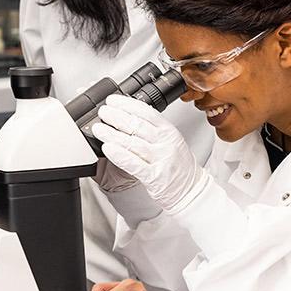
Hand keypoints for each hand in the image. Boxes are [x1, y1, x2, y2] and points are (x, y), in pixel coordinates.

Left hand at [92, 94, 204, 213]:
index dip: (127, 105)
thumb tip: (130, 116)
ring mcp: (161, 160)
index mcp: (170, 132)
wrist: (191, 190)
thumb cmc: (180, 166)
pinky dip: (119, 155)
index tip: (113, 101)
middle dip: (117, 116)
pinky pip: (133, 164)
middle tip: (103, 112)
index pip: (147, 113)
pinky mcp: (154, 177)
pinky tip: (108, 149)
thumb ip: (154, 130)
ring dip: (112, 134)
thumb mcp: (172, 141)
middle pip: (137, 125)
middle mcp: (166, 143)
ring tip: (99, 129)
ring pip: (132, 143)